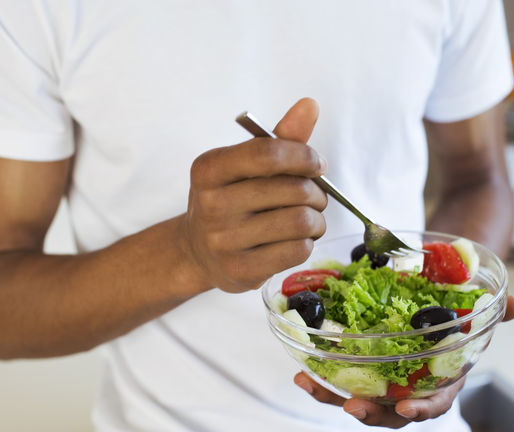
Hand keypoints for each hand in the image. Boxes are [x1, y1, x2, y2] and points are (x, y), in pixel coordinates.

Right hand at [180, 98, 327, 293]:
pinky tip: (295, 240)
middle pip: (293, 190)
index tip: (316, 164)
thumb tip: (309, 105)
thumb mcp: (244, 165)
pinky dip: (307, 242)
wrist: (197, 251)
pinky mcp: (240, 271)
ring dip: (316, 220)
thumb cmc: (229, 200)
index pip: (268, 154)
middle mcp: (211, 204)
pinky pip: (297, 250)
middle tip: (314, 196)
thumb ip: (279, 138)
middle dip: (316, 192)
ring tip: (309, 219)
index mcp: (209, 169)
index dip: (304, 156)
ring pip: (300, 222)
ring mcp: (224, 241)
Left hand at [293, 296, 513, 427]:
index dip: (421, 410)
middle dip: (369, 413)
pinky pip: (339, 382)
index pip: (434, 404)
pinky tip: (300, 371)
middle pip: (388, 412)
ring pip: (357, 399)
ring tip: (308, 383)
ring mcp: (381, 383)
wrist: (436, 313)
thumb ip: (494, 314)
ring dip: (331, 396)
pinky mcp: (360, 371)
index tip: (405, 409)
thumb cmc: (455, 321)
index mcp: (439, 383)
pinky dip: (321, 379)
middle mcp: (408, 389)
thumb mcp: (477, 317)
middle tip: (351, 407)